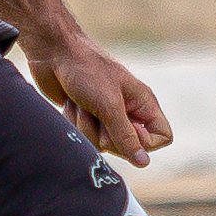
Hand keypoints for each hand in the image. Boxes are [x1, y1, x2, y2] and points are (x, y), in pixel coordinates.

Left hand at [27, 33, 171, 166]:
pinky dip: (74, 122)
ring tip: (81, 102)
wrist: (53, 53)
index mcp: (143, 103)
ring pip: (101, 144)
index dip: (144, 142)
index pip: (162, 137)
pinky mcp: (86, 118)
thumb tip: (143, 163)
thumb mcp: (109, 105)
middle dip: (106, 133)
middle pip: (127, 146)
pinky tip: (70, 103)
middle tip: (97, 111)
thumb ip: (126, 136)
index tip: (125, 129)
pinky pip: (84, 137)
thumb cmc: (85, 70)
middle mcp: (128, 111)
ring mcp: (106, 115)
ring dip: (86, 125)